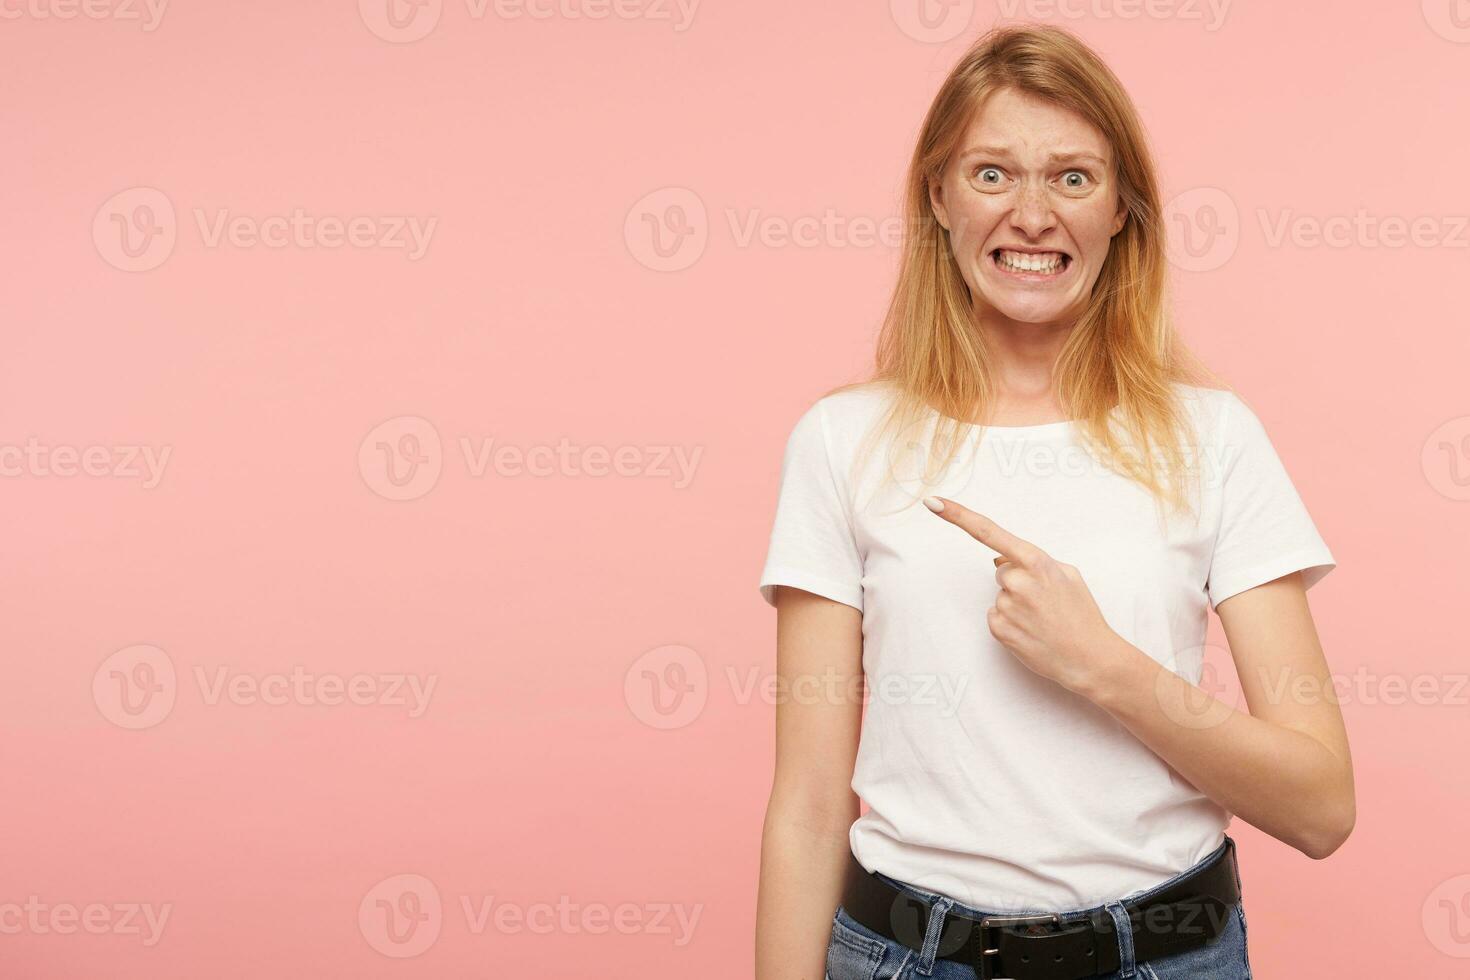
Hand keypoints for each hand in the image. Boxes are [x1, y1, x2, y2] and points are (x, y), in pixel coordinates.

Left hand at [923, 495, 1119, 696]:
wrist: (1090, 658)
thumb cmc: (1082, 615)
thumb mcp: (1068, 574)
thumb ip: (1034, 559)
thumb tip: (1001, 558)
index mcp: (1036, 562)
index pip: (988, 532)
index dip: (958, 516)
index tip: (934, 503)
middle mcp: (1018, 581)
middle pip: (1001, 571)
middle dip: (1018, 581)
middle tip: (1045, 601)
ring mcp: (1006, 606)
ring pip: (1000, 595)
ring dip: (1016, 604)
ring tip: (1042, 619)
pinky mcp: (998, 629)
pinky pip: (995, 615)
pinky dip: (1009, 622)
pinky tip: (1031, 631)